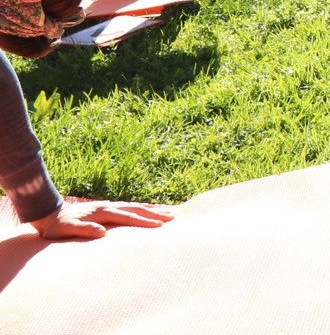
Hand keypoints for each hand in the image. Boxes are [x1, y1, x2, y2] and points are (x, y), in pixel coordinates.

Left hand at [31, 200, 175, 239]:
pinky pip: (127, 208)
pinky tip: (144, 212)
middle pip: (135, 209)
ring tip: (165, 213)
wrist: (48, 212)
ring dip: (150, 210)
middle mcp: (107, 206)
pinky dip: (140, 209)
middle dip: (154, 213)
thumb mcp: (66, 230)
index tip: (160, 225)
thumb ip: (84, 230)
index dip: (144, 221)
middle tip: (172, 217)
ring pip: (133, 207)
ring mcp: (107, 206)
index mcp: (102, 212)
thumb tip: (103, 233)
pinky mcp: (105, 208)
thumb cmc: (57, 225)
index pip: (128, 217)